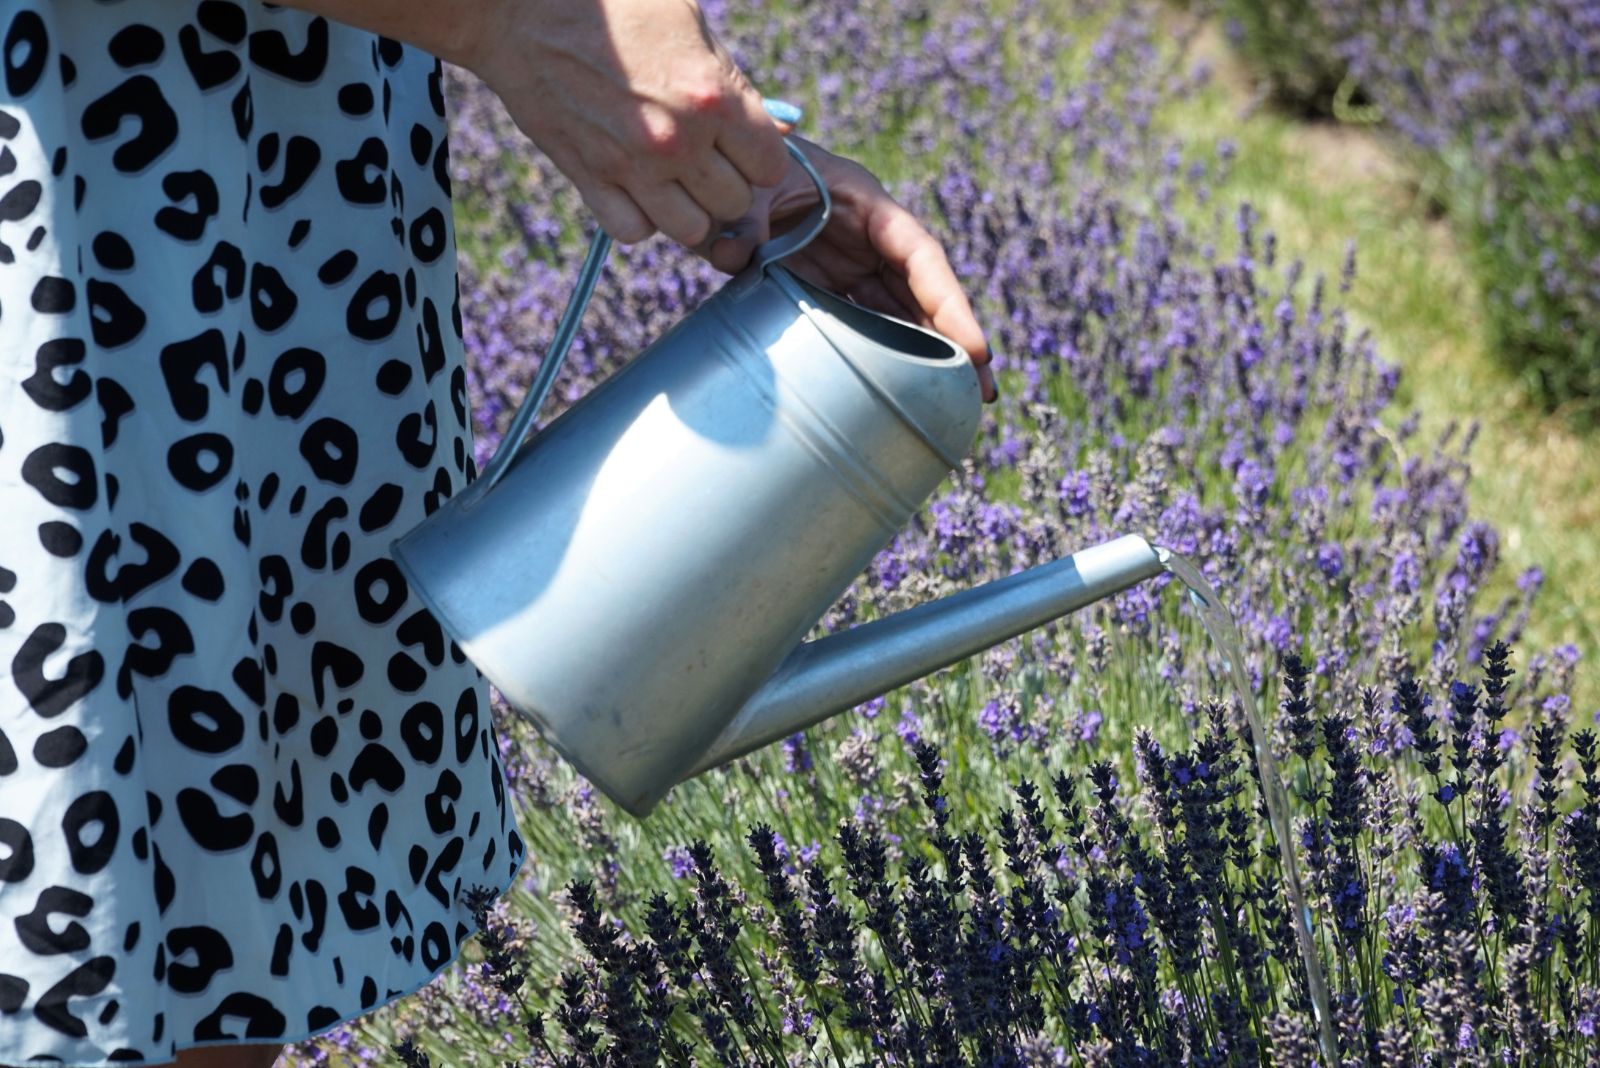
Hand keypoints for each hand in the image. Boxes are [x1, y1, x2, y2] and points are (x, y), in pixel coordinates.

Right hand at [467, 0, 790, 249]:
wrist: (524, 11)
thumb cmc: (615, 7)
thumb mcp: (691, 28)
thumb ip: (735, 86)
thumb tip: (777, 131)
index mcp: (713, 97)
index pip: (771, 167)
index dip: (759, 158)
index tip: (741, 145)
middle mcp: (678, 140)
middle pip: (735, 204)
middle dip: (725, 183)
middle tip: (703, 158)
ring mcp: (632, 166)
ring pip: (691, 231)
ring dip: (686, 208)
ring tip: (671, 178)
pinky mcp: (589, 179)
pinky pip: (634, 232)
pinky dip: (638, 217)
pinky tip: (634, 187)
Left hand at [700, 138, 997, 403]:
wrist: (726, 172)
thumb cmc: (750, 167)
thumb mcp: (752, 186)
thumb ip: (747, 219)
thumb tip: (737, 255)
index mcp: (868, 204)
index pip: (922, 257)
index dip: (950, 303)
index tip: (975, 348)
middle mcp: (870, 238)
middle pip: (923, 294)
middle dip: (955, 342)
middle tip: (982, 393)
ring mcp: (851, 266)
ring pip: (901, 315)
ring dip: (927, 356)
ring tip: (954, 404)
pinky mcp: (829, 286)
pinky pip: (866, 325)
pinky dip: (886, 357)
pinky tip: (901, 392)